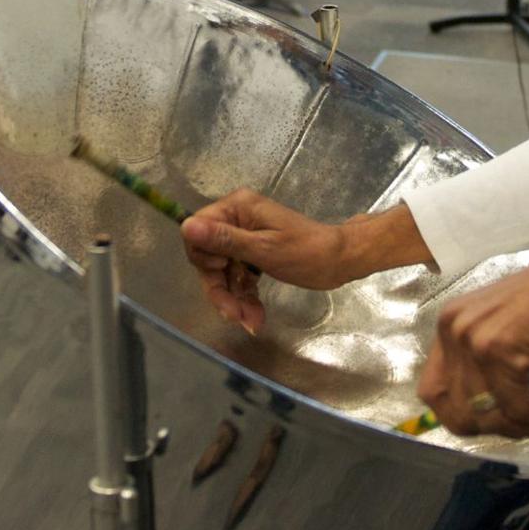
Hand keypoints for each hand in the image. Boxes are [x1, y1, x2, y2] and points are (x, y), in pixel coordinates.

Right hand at [179, 189, 352, 333]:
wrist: (341, 262)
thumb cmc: (307, 252)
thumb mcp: (264, 250)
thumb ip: (225, 239)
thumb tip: (186, 226)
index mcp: (237, 208)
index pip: (197, 230)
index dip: (204, 256)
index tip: (222, 270)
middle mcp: (237, 219)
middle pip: (208, 256)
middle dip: (219, 288)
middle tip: (233, 314)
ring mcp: (245, 238)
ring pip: (222, 273)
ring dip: (233, 299)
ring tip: (250, 321)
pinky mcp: (254, 255)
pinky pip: (238, 278)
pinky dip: (244, 298)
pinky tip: (255, 317)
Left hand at [417, 244, 528, 438]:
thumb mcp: (509, 333)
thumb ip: (486, 366)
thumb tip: (485, 413)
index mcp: (450, 325)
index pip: (434, 392)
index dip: (466, 416)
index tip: (504, 419)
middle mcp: (453, 330)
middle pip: (456, 412)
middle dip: (498, 427)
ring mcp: (474, 339)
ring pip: (488, 416)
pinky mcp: (501, 351)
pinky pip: (518, 409)